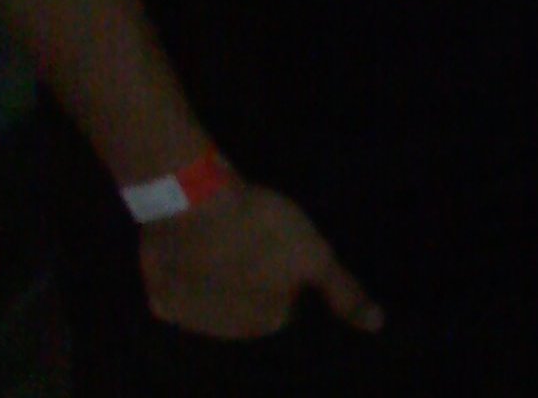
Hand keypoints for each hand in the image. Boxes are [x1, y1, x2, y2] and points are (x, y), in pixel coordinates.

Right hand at [138, 180, 384, 339]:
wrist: (195, 204)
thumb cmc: (261, 226)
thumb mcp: (315, 253)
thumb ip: (343, 290)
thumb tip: (377, 324)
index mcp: (265, 322)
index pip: (285, 304)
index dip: (286, 271)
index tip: (280, 243)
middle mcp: (226, 334)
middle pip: (248, 307)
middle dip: (253, 280)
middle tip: (252, 238)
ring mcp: (189, 320)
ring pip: (212, 302)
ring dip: (219, 279)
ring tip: (224, 237)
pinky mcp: (160, 299)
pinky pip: (178, 291)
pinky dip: (185, 273)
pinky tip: (194, 245)